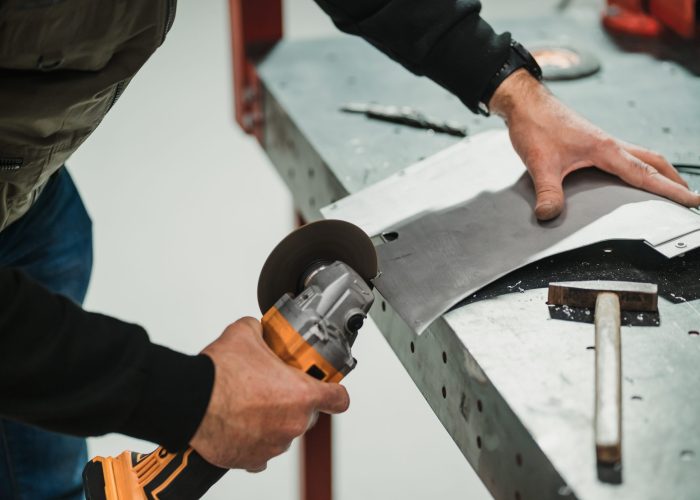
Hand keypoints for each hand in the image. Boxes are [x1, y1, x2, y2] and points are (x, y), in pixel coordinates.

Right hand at [189, 317, 348, 470]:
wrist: (190, 401)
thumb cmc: (219, 373)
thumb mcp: (246, 333)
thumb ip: (263, 331)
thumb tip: (261, 329)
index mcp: (302, 394)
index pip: (338, 399)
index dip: (333, 391)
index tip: (327, 387)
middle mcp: (293, 423)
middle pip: (307, 414)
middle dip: (293, 401)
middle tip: (273, 387)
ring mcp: (274, 444)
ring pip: (283, 431)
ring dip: (272, 420)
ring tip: (250, 403)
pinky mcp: (252, 460)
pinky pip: (261, 450)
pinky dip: (254, 439)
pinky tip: (241, 424)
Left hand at [490, 69, 699, 220]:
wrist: (525, 103)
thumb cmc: (535, 126)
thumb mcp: (539, 164)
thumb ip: (547, 192)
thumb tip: (549, 216)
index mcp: (606, 149)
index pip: (646, 174)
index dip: (671, 190)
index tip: (693, 201)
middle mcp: (610, 143)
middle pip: (653, 161)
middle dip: (673, 180)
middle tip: (688, 197)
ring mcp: (602, 141)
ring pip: (640, 156)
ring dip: (657, 171)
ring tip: (667, 187)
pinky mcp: (591, 141)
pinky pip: (624, 155)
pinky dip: (637, 166)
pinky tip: (628, 175)